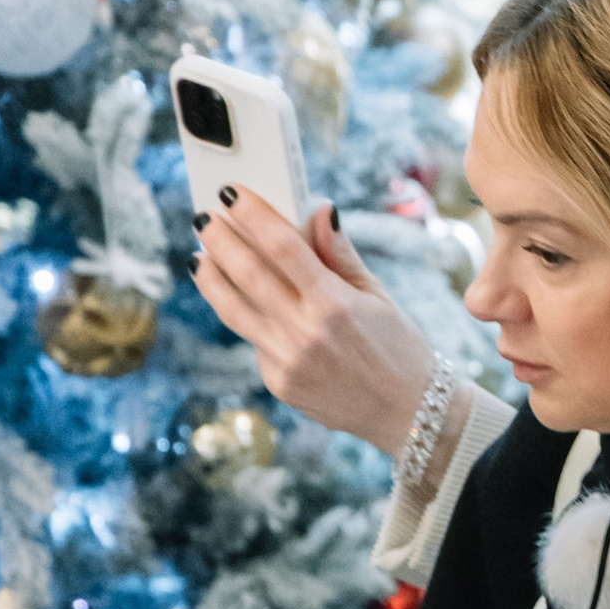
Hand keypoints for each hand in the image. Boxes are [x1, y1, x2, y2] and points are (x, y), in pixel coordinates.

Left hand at [193, 190, 439, 454]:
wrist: (409, 414)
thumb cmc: (399, 347)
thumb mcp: (377, 295)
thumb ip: (340, 253)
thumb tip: (318, 209)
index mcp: (334, 303)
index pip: (282, 246)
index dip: (252, 215)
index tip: (232, 193)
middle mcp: (305, 332)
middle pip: (246, 274)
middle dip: (219, 239)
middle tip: (203, 217)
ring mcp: (287, 362)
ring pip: (233, 310)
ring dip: (211, 278)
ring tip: (200, 257)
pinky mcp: (278, 383)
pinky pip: (254, 341)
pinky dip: (248, 316)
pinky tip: (246, 303)